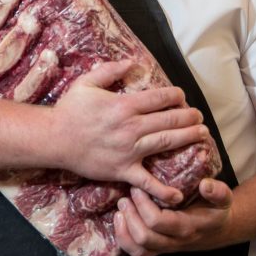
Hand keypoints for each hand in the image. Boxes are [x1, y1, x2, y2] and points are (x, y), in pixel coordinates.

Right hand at [50, 61, 208, 205]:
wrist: (53, 139)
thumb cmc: (69, 110)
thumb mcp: (86, 83)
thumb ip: (110, 70)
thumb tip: (132, 62)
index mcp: (123, 105)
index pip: (159, 98)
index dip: (175, 95)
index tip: (181, 96)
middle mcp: (131, 127)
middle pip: (169, 120)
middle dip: (188, 116)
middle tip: (199, 116)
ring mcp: (129, 150)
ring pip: (166, 142)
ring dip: (187, 138)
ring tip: (201, 134)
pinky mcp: (123, 170)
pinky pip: (146, 181)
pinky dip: (162, 190)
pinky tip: (179, 194)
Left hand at [113, 178, 233, 255]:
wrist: (218, 229)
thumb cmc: (217, 210)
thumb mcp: (224, 198)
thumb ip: (218, 191)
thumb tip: (206, 185)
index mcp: (187, 227)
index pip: (159, 222)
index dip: (143, 206)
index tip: (137, 189)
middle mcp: (174, 241)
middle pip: (144, 238)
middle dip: (130, 218)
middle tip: (124, 200)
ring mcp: (164, 248)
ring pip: (138, 251)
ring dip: (122, 234)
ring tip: (117, 214)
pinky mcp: (157, 251)